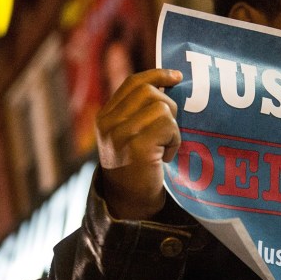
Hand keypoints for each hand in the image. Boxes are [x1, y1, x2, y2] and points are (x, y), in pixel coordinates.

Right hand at [96, 68, 182, 219]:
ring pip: (161, 107)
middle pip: (149, 92)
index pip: (132, 83)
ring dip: (172, 127)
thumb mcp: (129, 136)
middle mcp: (108, 123)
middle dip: (168, 107)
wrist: (129, 204)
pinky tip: (166, 156)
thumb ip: (138, 113)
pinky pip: (168, 126)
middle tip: (169, 131)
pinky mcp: (137, 146)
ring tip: (166, 146)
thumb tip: (167, 83)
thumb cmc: (137, 170)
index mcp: (105, 117)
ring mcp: (120, 134)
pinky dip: (174, 140)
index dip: (156, 75)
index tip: (176, 77)